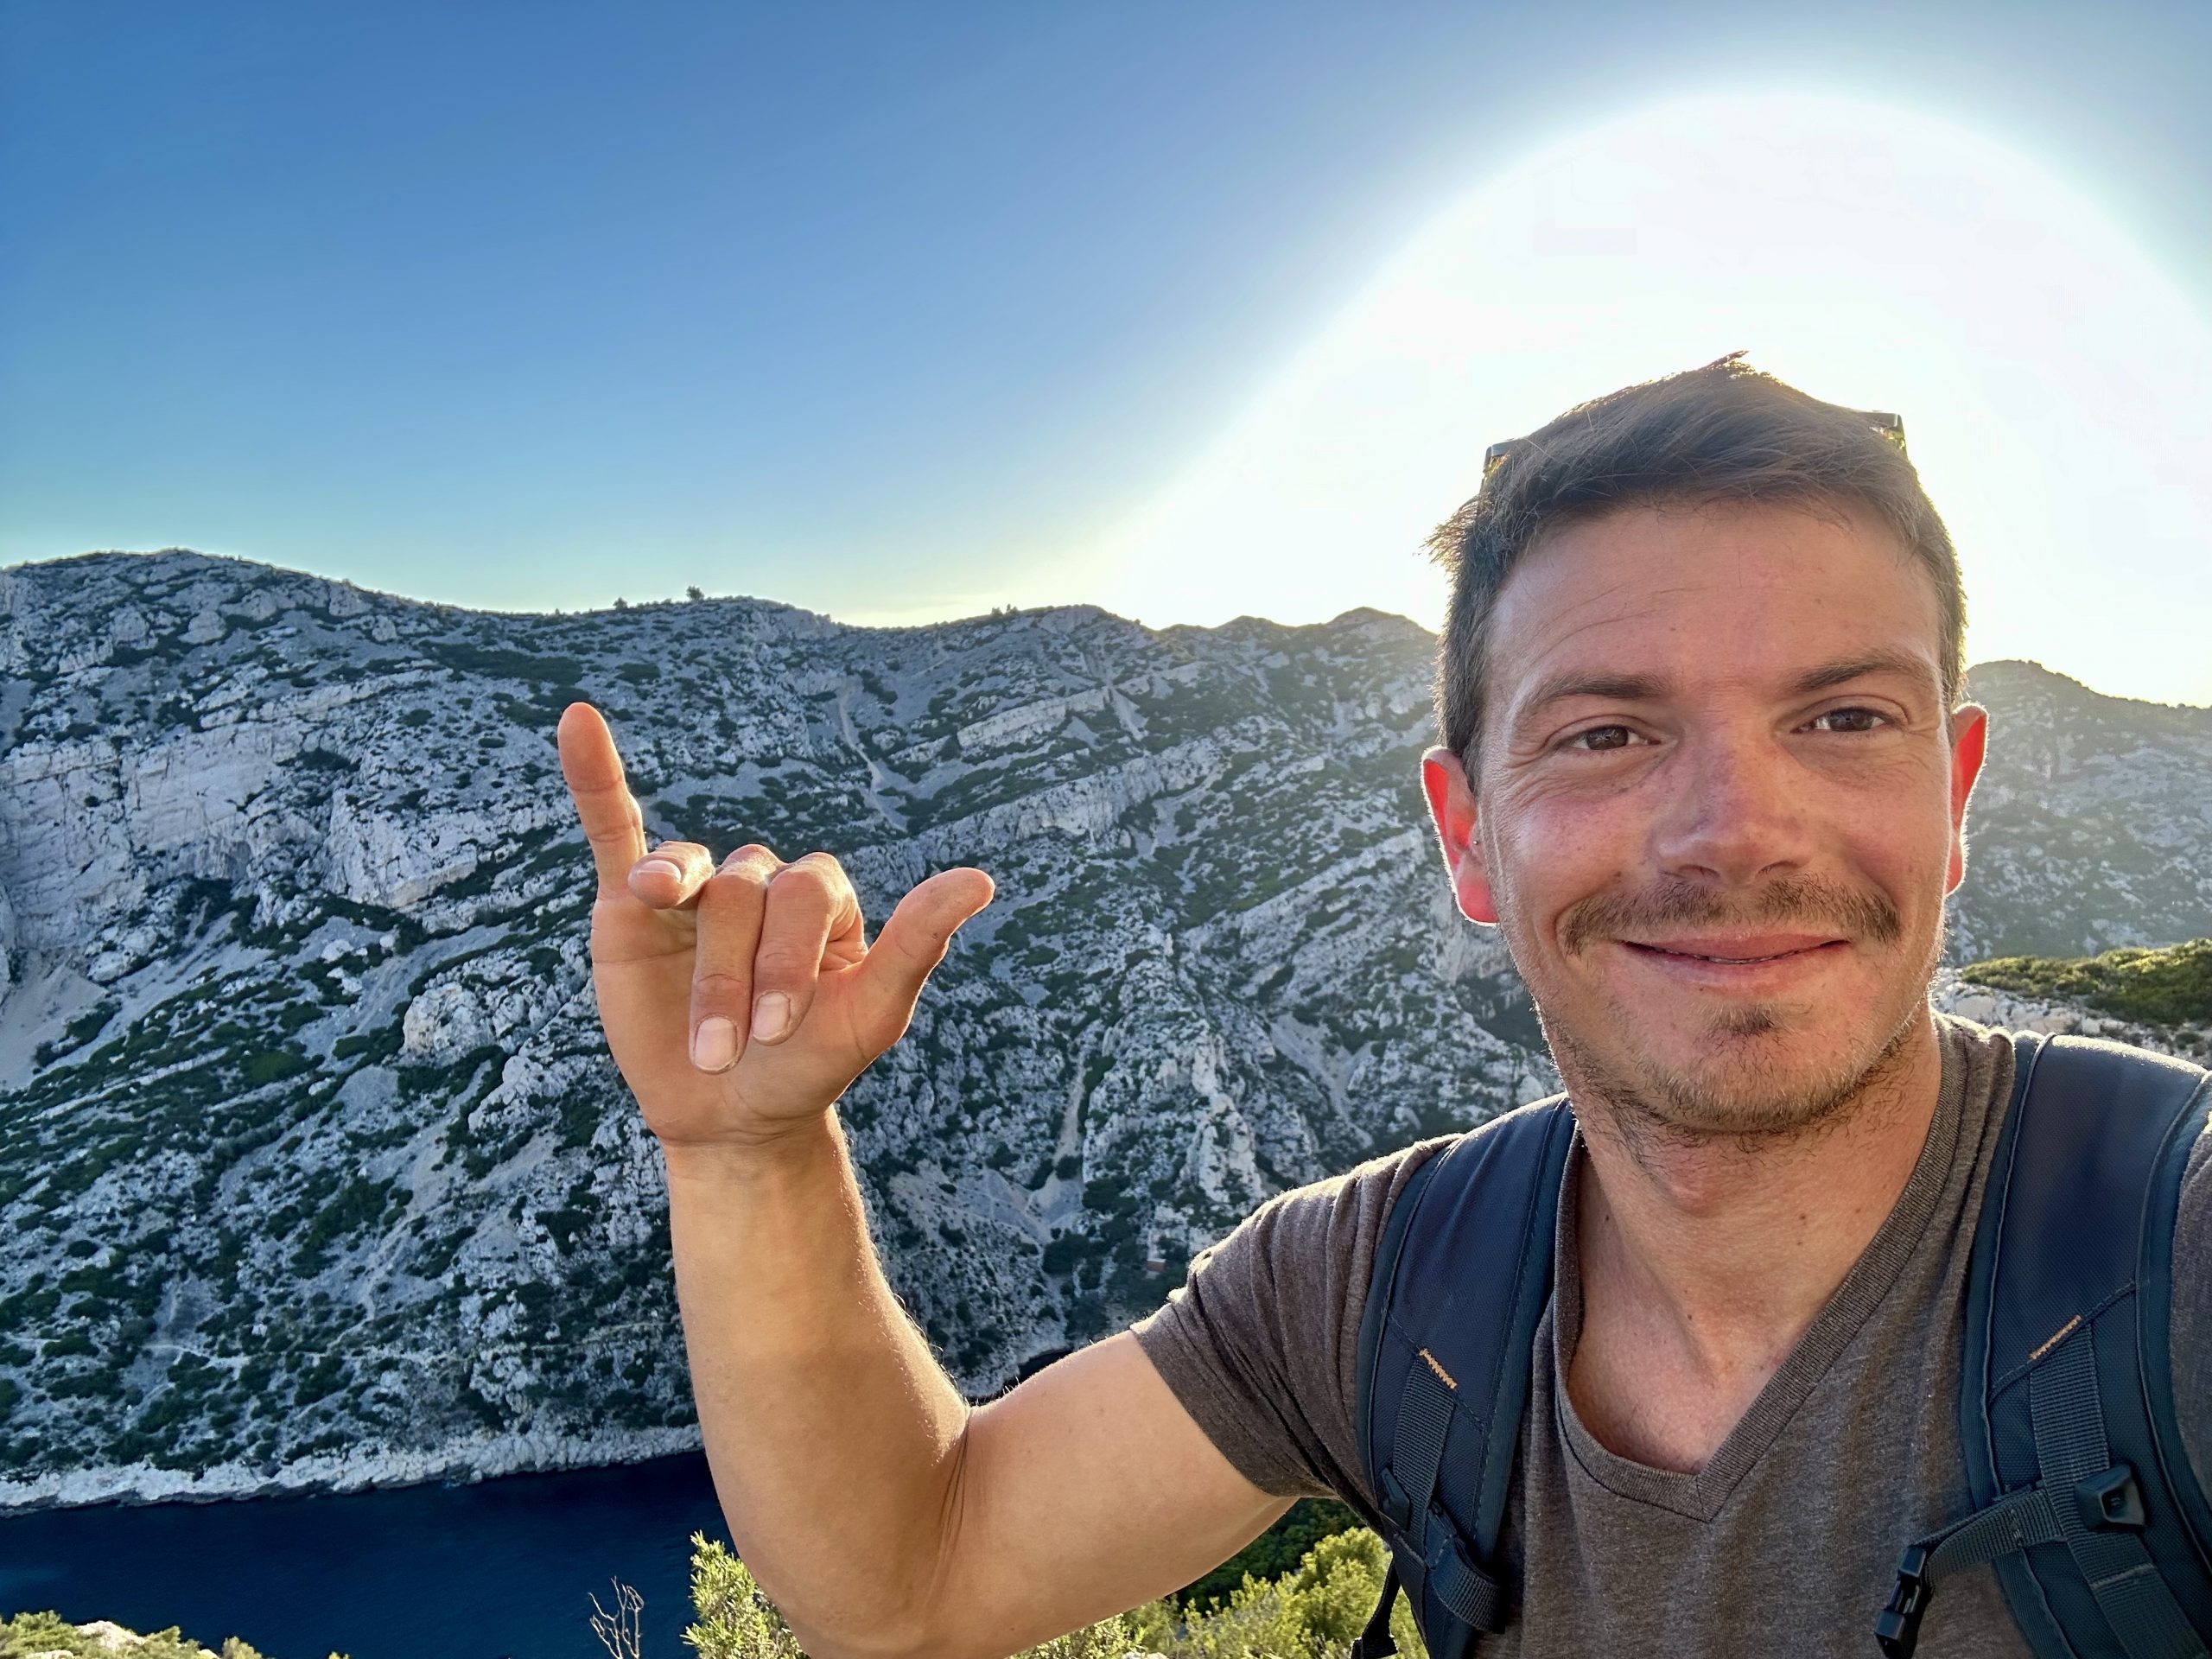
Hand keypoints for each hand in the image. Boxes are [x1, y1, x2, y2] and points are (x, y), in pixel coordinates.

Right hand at [555, 701, 994, 1152]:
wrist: (728, 1117)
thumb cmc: (806, 1065)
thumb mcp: (871, 1015)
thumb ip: (919, 943)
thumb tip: (981, 878)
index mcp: (820, 896)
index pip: (804, 894)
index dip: (788, 960)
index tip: (779, 1032)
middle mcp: (759, 881)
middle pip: (744, 892)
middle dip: (735, 978)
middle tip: (728, 1052)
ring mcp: (695, 887)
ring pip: (687, 881)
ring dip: (689, 956)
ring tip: (687, 1020)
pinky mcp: (629, 902)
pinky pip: (614, 826)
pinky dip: (595, 776)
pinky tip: (579, 722)